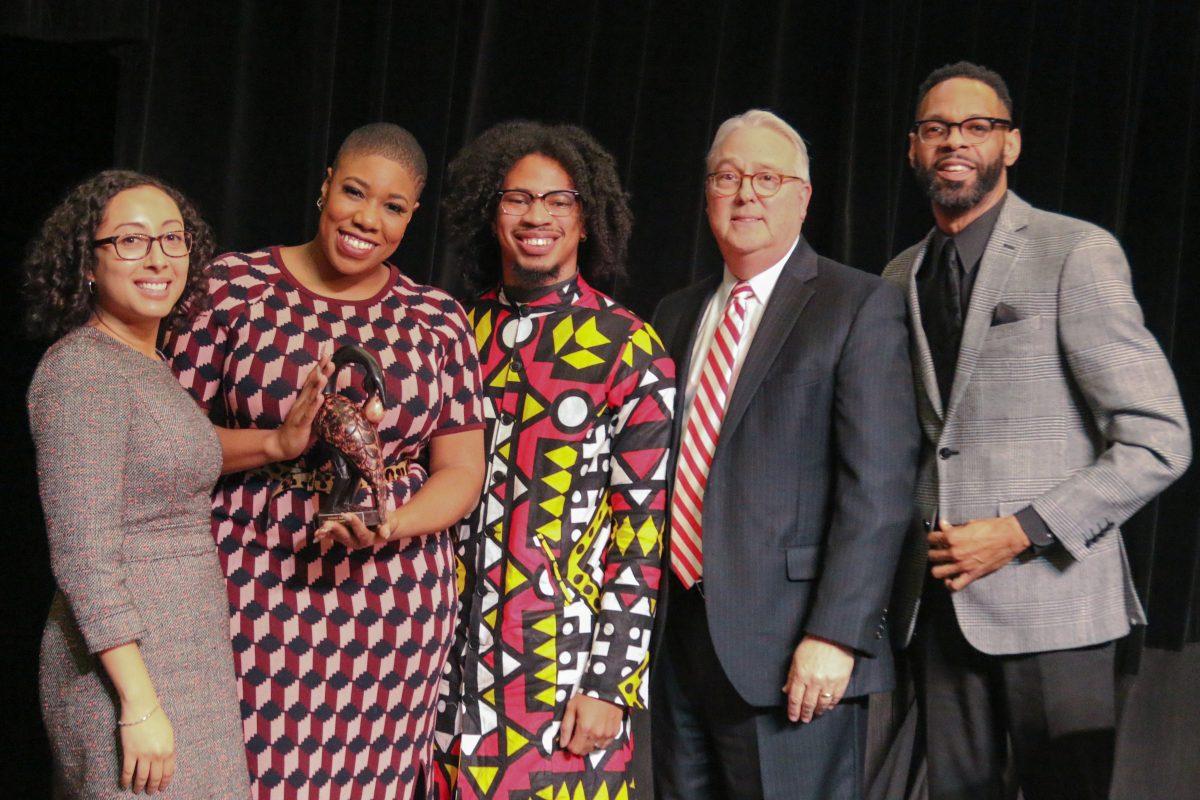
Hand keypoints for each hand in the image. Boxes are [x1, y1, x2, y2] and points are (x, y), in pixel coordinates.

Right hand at [119, 704, 174, 793]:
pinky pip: (127, 772)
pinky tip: (124, 785)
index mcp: (169, 749)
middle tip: (150, 792)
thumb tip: (166, 762)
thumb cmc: (156, 718)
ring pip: (141, 777)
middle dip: (152, 787)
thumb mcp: (169, 734)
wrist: (141, 708)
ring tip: (138, 791)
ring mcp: (143, 755)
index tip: (162, 788)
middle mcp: (157, 755)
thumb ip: (168, 748)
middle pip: (155, 777)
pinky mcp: (129, 753)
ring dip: (139, 786)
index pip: (168, 772)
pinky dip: (125, 781)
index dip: (164, 782)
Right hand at [266, 346, 332, 461]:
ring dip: (317, 385)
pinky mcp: (301, 424)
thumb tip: (334, 400)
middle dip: (320, 371)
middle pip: (312, 384)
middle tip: (328, 358)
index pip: (313, 380)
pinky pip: (309, 414)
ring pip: (310, 397)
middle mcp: (302, 403)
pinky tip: (320, 397)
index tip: (328, 355)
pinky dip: (314, 405)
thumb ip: (320, 406)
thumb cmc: (299, 430)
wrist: (282, 445)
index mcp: (305, 399)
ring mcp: (301, 412)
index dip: (320, 368)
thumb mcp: (311, 415)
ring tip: (324, 375)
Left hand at [314, 513, 384, 549]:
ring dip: (327, 533)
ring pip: (337, 537)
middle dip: (336, 529)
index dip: (354, 524)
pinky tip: (316, 532)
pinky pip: (333, 536)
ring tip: (319, 529)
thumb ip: (386, 527)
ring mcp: (349, 541)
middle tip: (327, 523)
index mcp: (369, 538)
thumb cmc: (387, 522)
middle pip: (346, 536)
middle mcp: (358, 542)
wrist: (383, 527)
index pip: (361, 532)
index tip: (347, 514)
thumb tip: (384, 534)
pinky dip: (325, 534)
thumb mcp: (390, 522)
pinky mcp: (343, 538)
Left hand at [559, 693, 622, 755]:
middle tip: (579, 734)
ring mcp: (607, 734)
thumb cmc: (586, 696)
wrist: (606, 688)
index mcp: (584, 729)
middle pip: (585, 751)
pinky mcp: (615, 731)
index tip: (570, 738)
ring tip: (589, 732)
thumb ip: (566, 727)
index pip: (575, 749)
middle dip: (579, 745)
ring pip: (595, 748)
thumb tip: (562, 744)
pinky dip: (600, 741)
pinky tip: (598, 731)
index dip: (570, 745)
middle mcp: (597, 734)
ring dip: (590, 744)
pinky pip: (606, 744)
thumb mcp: (571, 707)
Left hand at [783, 635, 854, 722]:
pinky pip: (835, 699)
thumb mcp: (796, 658)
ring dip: (817, 712)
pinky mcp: (841, 682)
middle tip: (804, 720)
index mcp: (801, 675)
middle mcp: (814, 681)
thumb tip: (786, 690)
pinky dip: (831, 705)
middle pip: (808, 704)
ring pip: (822, 704)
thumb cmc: (813, 644)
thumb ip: (791, 676)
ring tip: (815, 715)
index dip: (793, 710)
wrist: (833, 636)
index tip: (793, 717)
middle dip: (805, 714)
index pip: (795, 698)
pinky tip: (827, 707)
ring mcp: (828, 683)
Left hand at [928, 515, 1029, 590]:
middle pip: (932, 555)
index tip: (936, 538)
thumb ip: (954, 528)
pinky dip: (950, 584)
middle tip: (940, 551)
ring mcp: (963, 565)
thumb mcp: (970, 524)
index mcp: (953, 537)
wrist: (1010, 537)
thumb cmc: (992, 528)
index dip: (933, 538)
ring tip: (942, 564)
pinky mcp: (973, 574)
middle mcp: (955, 552)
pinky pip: (955, 585)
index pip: (931, 538)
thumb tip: (943, 525)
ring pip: (938, 572)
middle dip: (934, 552)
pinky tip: (950, 579)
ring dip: (938, 568)